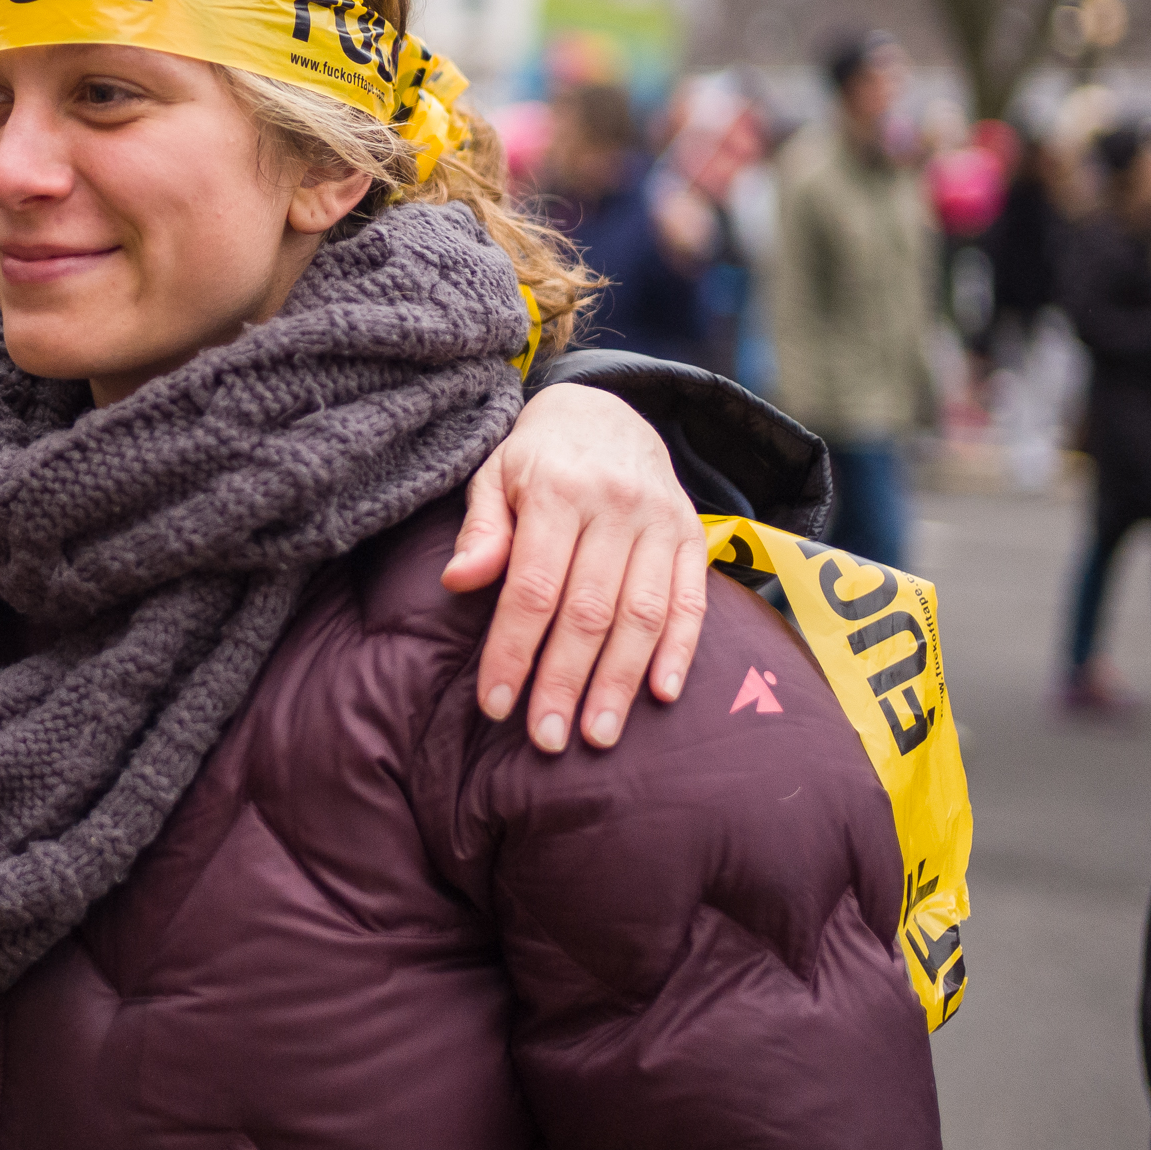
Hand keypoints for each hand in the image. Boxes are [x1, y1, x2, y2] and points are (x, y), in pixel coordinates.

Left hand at [442, 382, 709, 753]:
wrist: (605, 411)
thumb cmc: (535, 458)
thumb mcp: (494, 476)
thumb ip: (481, 531)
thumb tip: (457, 582)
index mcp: (559, 490)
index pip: (533, 587)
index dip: (514, 650)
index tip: (495, 703)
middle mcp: (617, 505)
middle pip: (589, 610)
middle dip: (565, 681)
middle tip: (545, 738)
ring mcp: (661, 521)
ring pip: (643, 614)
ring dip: (620, 681)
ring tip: (598, 735)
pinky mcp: (693, 534)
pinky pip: (691, 600)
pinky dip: (679, 650)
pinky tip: (660, 695)